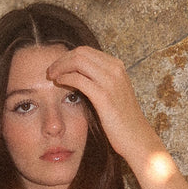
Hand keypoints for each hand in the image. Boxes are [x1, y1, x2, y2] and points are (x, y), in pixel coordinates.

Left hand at [46, 45, 160, 169]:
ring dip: (61, 67)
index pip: (87, 51)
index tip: (58, 67)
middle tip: (51, 71)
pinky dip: (65, 78)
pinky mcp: (104, 96)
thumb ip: (100, 81)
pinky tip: (59, 83)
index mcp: (117, 66)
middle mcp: (115, 69)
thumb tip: (79, 75)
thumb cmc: (122, 120)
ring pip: (78, 61)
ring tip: (52, 76)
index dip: (68, 56)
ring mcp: (110, 81)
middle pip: (80, 53)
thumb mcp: (114, 93)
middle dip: (62, 59)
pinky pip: (78, 79)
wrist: (136, 137)